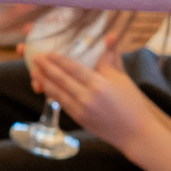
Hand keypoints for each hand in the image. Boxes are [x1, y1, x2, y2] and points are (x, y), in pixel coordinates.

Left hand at [27, 45, 163, 149]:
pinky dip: (53, 95)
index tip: (48, 53)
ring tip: (34, 73)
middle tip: (35, 58)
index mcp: (99, 85)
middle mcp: (88, 97)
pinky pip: (62, 104)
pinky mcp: (80, 120)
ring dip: (45, 82)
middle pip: (61, 80)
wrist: (135, 133)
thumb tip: (108, 37)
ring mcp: (82, 110)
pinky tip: (46, 88)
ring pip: (58, 93)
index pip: (73, 69)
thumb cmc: (132, 103)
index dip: (58, 60)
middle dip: (46, 68)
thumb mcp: (123, 79)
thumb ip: (110, 59)